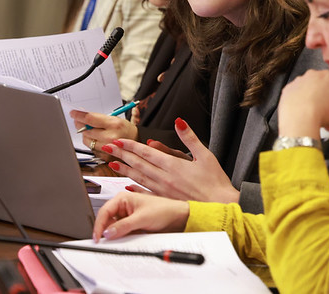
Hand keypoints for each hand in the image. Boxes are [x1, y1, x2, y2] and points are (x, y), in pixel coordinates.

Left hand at [71, 109, 138, 159]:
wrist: (135, 142)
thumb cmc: (124, 129)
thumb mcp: (114, 119)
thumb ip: (98, 118)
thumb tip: (82, 116)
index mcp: (114, 124)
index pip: (90, 119)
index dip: (79, 115)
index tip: (73, 113)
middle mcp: (110, 137)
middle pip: (86, 130)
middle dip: (80, 124)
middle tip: (78, 120)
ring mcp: (107, 148)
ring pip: (86, 140)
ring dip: (85, 134)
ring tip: (91, 130)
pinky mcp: (105, 156)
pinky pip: (91, 148)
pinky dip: (91, 142)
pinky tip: (97, 139)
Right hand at [92, 192, 189, 241]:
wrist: (178, 218)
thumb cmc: (164, 210)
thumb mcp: (142, 218)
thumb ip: (123, 226)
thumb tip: (108, 233)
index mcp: (123, 198)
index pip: (104, 211)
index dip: (99, 225)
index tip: (97, 237)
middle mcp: (123, 206)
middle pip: (106, 220)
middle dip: (105, 230)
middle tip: (103, 242)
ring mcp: (127, 216)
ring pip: (112, 227)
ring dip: (113, 234)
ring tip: (116, 240)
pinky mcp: (131, 225)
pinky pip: (120, 232)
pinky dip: (120, 237)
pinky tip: (123, 240)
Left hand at [100, 118, 239, 203]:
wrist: (220, 206)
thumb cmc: (215, 182)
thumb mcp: (204, 154)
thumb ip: (189, 138)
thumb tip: (179, 122)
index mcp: (173, 165)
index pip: (146, 152)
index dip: (131, 146)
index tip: (119, 141)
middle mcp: (165, 178)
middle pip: (139, 163)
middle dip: (122, 154)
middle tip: (108, 148)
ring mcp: (163, 190)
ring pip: (139, 177)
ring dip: (125, 170)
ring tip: (113, 164)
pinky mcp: (166, 200)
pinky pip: (147, 193)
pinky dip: (136, 189)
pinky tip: (128, 187)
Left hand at [277, 69, 328, 137]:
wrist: (299, 120)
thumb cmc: (321, 112)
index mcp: (328, 75)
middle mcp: (312, 75)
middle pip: (325, 90)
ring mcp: (298, 82)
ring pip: (312, 94)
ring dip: (318, 106)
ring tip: (322, 123)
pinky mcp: (288, 90)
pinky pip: (299, 96)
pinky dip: (304, 104)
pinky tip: (308, 115)